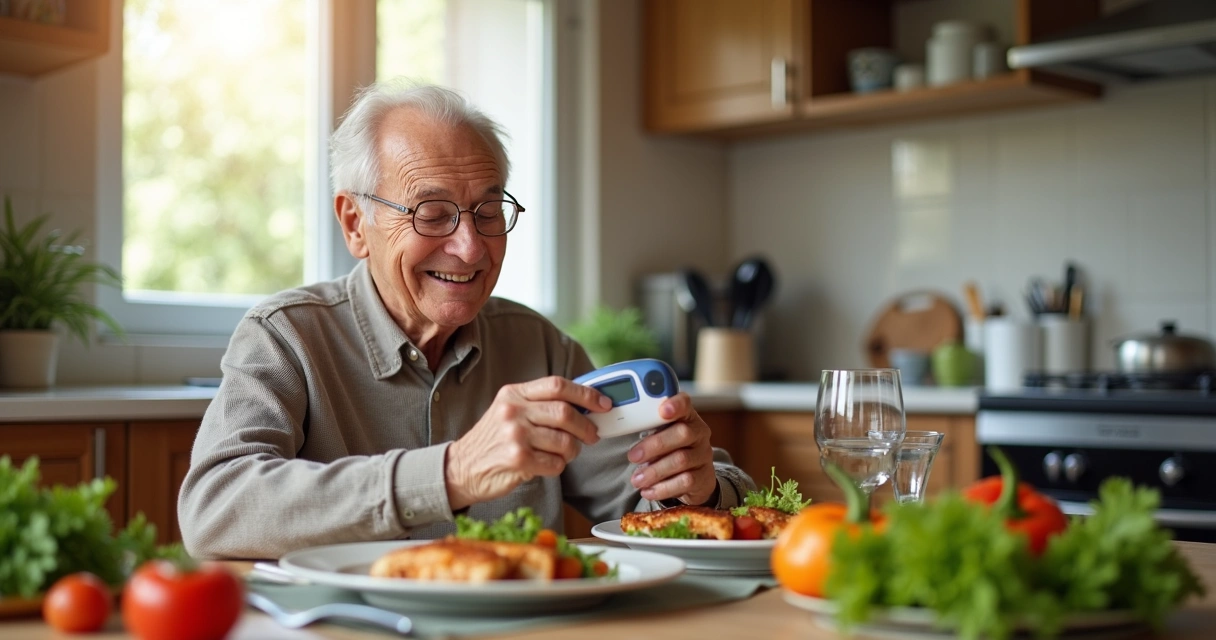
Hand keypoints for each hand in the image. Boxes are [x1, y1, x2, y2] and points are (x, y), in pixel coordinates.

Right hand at [445, 376, 608, 510]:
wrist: (460, 468)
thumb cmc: (492, 441)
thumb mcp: (509, 411)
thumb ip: (539, 404)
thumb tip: (584, 404)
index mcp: (514, 393)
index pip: (558, 385)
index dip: (586, 394)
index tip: (603, 403)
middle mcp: (513, 410)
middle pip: (566, 412)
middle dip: (586, 426)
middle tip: (592, 435)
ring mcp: (515, 434)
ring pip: (565, 441)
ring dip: (572, 451)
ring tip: (564, 453)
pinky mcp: (517, 459)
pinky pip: (556, 463)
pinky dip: (559, 466)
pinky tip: (547, 465)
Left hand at [627, 392, 716, 504]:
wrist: (695, 478)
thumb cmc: (672, 450)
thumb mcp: (662, 435)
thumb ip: (650, 427)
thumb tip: (623, 427)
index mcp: (687, 417)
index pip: (685, 404)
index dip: (676, 405)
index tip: (662, 411)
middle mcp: (699, 433)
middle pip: (682, 433)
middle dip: (654, 445)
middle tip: (632, 456)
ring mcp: (704, 455)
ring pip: (681, 460)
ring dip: (654, 471)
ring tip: (636, 480)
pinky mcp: (704, 477)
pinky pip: (684, 481)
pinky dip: (663, 488)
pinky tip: (648, 491)